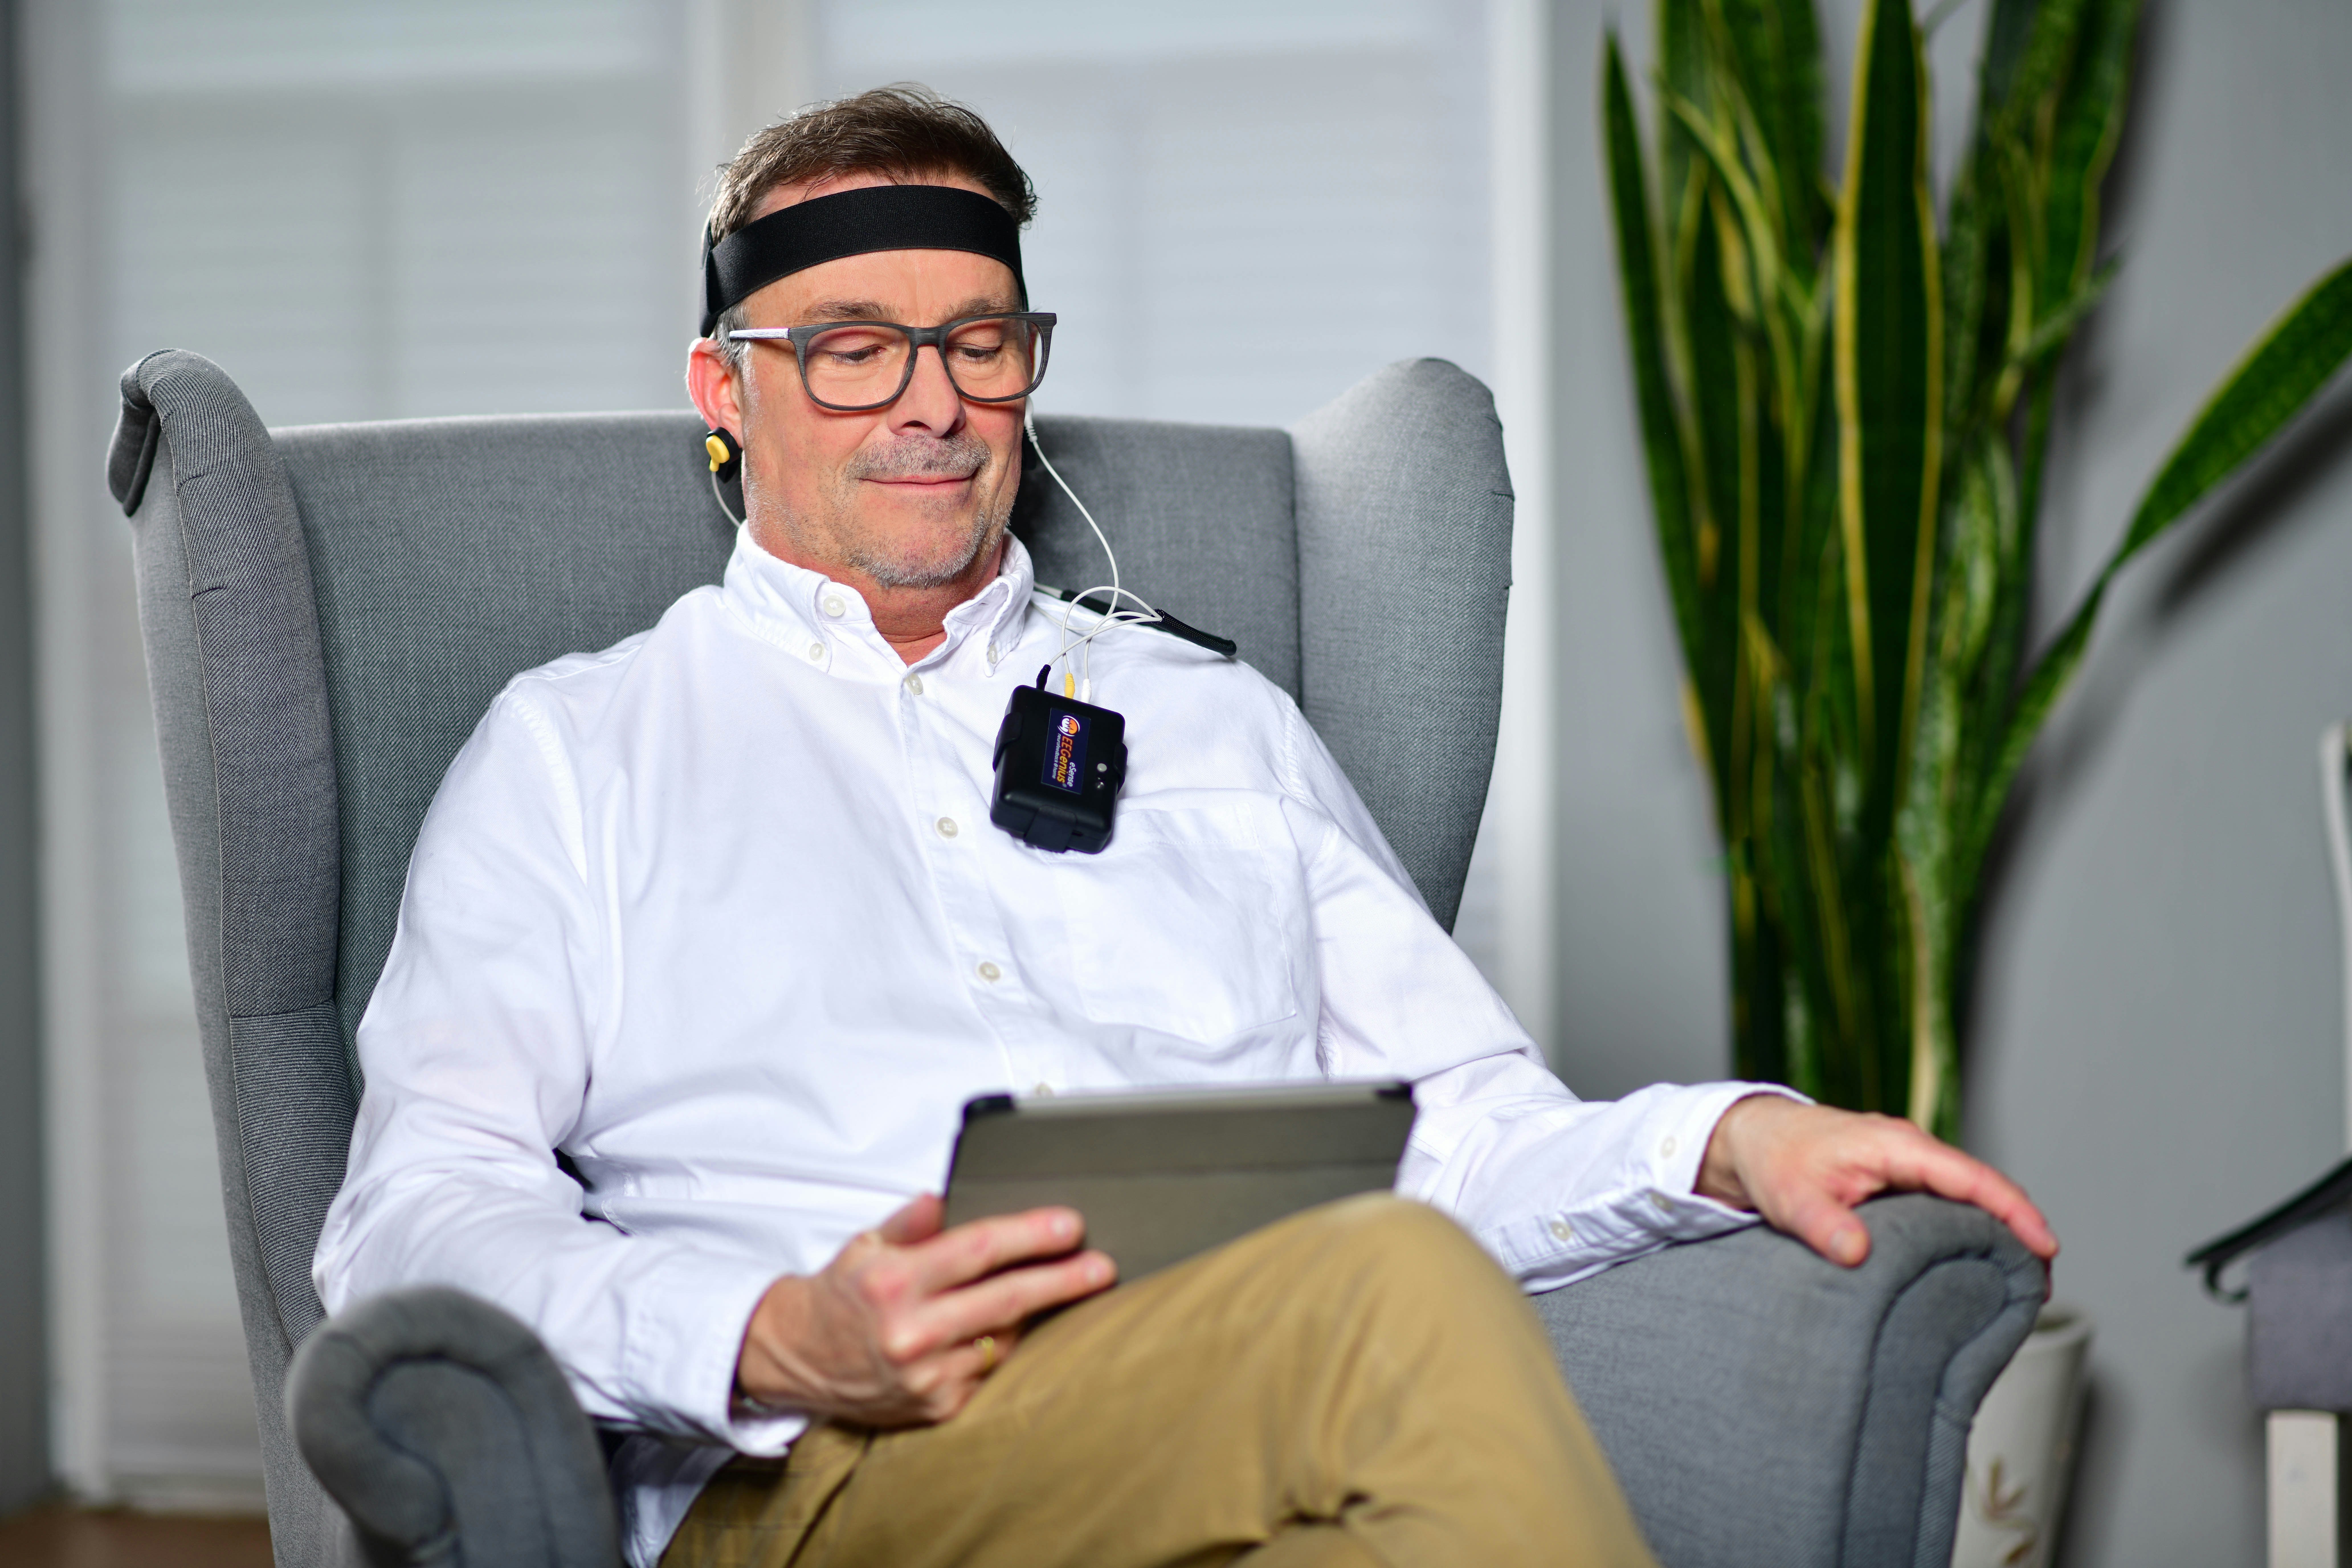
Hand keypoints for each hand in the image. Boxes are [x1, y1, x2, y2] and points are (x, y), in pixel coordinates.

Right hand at [734, 1194, 1115, 1425]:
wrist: (797, 1358)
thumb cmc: (840, 1296)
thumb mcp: (867, 1244)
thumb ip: (911, 1222)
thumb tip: (947, 1197)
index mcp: (895, 1283)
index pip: (979, 1250)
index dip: (1030, 1235)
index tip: (1070, 1225)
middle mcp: (911, 1332)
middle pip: (1006, 1299)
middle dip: (1062, 1280)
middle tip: (1103, 1267)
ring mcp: (925, 1376)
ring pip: (1005, 1339)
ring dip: (1036, 1316)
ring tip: (1064, 1292)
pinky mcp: (935, 1407)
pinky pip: (989, 1372)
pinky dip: (1004, 1349)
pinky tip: (1014, 1331)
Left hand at [1695, 1095, 2058, 1269]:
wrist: (1754, 1138)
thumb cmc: (1774, 1160)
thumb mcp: (1790, 1197)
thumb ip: (1822, 1224)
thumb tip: (1855, 1253)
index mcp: (1897, 1146)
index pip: (1971, 1177)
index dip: (2013, 1211)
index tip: (2044, 1246)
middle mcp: (1913, 1152)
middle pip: (1984, 1189)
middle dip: (2020, 1232)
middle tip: (2040, 1288)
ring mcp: (1910, 1166)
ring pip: (1971, 1199)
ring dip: (1999, 1234)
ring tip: (2022, 1286)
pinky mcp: (1902, 1182)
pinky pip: (1950, 1205)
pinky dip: (1973, 1231)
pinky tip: (1980, 1265)